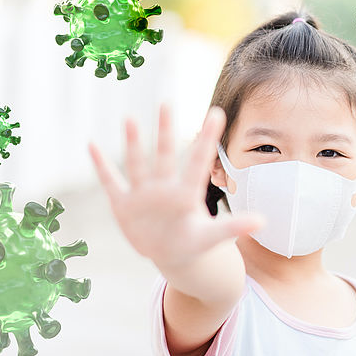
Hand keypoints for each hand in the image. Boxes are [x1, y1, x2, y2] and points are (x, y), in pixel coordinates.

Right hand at [89, 105, 263, 269]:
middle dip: (166, 131)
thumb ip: (234, 227)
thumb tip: (264, 222)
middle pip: (166, 155)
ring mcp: (143, 194)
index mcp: (186, 194)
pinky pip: (111, 181)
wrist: (171, 252)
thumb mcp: (212, 238)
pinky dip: (101, 166)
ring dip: (133, 143)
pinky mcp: (124, 204)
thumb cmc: (193, 241)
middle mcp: (165, 187)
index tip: (217, 112)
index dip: (207, 139)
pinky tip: (92, 144)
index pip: (198, 162)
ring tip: (130, 118)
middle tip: (167, 102)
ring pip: (138, 164)